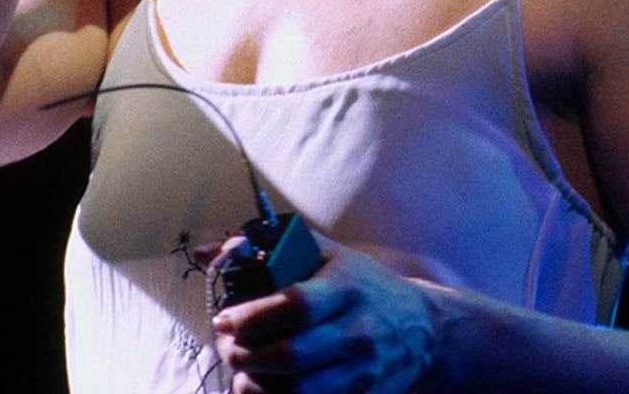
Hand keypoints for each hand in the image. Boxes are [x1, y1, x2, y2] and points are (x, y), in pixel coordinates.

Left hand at [211, 234, 442, 393]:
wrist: (423, 328)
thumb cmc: (364, 286)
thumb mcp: (328, 256)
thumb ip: (269, 249)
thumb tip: (205, 252)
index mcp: (347, 287)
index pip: (295, 305)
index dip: (251, 317)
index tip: (225, 319)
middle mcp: (358, 330)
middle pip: (290, 355)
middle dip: (244, 356)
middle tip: (228, 347)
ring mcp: (361, 370)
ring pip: (295, 392)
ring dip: (254, 386)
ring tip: (243, 372)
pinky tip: (264, 389)